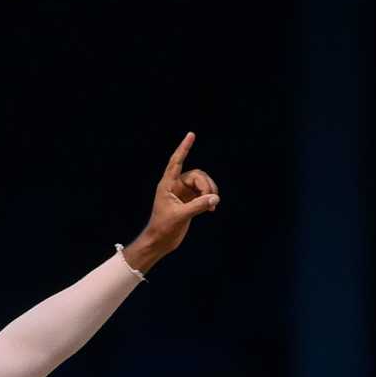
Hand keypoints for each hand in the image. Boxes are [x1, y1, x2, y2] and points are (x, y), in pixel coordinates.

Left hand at [121, 132, 219, 272]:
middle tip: (211, 199)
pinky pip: (203, 193)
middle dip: (206, 185)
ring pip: (202, 184)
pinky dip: (209, 199)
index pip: (176, 162)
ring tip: (212, 206)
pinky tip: (211, 209)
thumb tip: (215, 198)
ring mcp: (182, 193)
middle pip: (197, 175)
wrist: (160, 242)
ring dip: (210, 192)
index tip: (191, 135)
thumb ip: (198, 206)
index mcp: (167, 185)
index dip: (184, 148)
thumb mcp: (180, 216)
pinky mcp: (189, 202)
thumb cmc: (163, 228)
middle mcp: (175, 186)